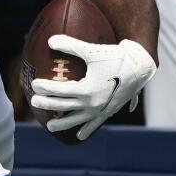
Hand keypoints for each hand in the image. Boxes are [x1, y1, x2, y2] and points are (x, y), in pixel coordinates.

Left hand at [29, 37, 157, 140]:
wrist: (141, 66)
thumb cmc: (116, 56)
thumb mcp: (92, 51)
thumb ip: (71, 45)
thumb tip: (50, 41)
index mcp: (87, 90)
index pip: (60, 91)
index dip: (45, 88)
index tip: (34, 85)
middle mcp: (93, 103)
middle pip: (64, 106)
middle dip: (48, 104)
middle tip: (34, 102)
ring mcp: (101, 109)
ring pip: (78, 120)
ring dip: (63, 123)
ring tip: (50, 127)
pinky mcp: (109, 111)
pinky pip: (96, 123)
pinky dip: (87, 129)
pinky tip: (80, 135)